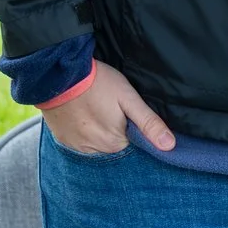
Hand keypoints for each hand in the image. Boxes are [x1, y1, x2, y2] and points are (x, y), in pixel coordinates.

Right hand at [41, 60, 173, 153]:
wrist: (58, 76)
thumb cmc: (97, 83)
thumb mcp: (128, 98)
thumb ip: (149, 122)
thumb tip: (169, 146)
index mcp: (115, 143)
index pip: (133, 141)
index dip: (131, 126)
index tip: (124, 111)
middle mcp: (96, 151)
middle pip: (116, 143)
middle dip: (116, 128)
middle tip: (108, 105)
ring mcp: (78, 147)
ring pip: (98, 142)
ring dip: (99, 130)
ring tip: (95, 108)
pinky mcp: (64, 141)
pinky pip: (81, 141)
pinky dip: (84, 131)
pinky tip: (83, 114)